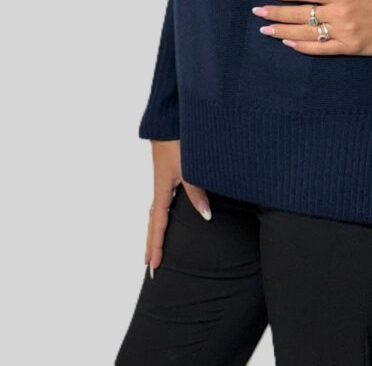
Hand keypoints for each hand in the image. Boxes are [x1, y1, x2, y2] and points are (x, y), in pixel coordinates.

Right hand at [144, 140, 212, 276]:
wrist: (167, 121)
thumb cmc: (176, 142)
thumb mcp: (188, 169)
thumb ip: (196, 192)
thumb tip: (206, 216)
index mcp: (162, 191)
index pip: (158, 225)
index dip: (156, 245)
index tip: (153, 266)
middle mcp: (160, 188)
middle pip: (153, 222)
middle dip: (152, 243)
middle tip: (149, 265)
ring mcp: (162, 181)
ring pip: (156, 211)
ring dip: (154, 229)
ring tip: (153, 245)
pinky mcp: (167, 173)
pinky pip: (161, 201)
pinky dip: (160, 214)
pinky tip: (166, 213)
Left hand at [252, 0, 371, 55]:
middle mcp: (337, 13)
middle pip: (300, 13)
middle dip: (276, 13)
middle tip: (257, 13)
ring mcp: (341, 32)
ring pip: (306, 33)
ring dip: (283, 31)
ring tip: (265, 29)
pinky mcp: (346, 48)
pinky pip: (320, 49)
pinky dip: (302, 47)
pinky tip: (288, 43)